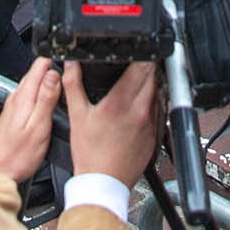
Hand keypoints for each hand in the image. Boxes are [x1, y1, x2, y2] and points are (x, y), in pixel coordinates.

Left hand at [0, 57, 60, 181]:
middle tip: (71, 79)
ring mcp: (13, 105)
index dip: (56, 62)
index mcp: (23, 97)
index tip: (70, 66)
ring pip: (33, 85)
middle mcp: (15, 98)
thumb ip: (46, 99)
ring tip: (63, 91)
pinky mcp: (13, 115)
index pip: (39, 65)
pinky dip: (41, 96)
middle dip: (53, 72)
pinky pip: (29, 97)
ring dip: (48, 84)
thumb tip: (53, 74)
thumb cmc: (18, 155)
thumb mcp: (39, 127)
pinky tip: (49, 106)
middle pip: (36, 73)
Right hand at [63, 60, 160, 186]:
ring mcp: (152, 123)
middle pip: (153, 76)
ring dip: (150, 82)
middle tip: (135, 60)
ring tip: (136, 80)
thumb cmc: (91, 154)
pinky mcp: (156, 134)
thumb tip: (70, 63)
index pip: (142, 67)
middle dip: (146, 65)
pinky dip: (152, 101)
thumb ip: (73, 84)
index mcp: (121, 102)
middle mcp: (141, 111)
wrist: (105, 182)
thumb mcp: (76, 115)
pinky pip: (159, 109)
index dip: (142, 52)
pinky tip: (138, 104)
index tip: (138, 47)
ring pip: (158, 91)